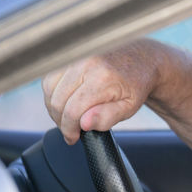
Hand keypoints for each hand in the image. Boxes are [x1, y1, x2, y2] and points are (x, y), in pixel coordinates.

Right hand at [42, 40, 158, 144]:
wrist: (141, 58)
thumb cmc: (135, 84)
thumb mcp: (129, 107)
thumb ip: (107, 117)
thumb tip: (84, 123)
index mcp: (101, 77)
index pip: (72, 111)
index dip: (69, 129)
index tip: (73, 137)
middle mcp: (85, 63)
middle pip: (58, 101)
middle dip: (61, 121)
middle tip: (72, 129)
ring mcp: (75, 56)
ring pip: (50, 90)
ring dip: (55, 107)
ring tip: (70, 116)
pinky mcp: (69, 54)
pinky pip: (50, 78)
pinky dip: (54, 92)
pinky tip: (67, 100)